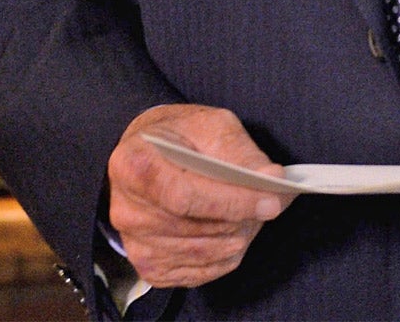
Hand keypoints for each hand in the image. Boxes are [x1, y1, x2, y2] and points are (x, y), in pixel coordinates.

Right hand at [107, 104, 294, 287]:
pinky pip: (200, 273)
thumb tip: (273, 178)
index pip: (184, 196)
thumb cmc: (180, 137)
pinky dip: (227, 256)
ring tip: (252, 215)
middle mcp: (126, 211)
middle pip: (196, 231)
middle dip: (242, 220)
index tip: (271, 201)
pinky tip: (232, 232)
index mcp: (133, 165)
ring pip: (203, 254)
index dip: (231, 202)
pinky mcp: (149, 268)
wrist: (148, 155)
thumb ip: (240, 151)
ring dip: (238, 237)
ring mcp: (135, 245)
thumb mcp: (210, 125)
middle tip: (271, 204)